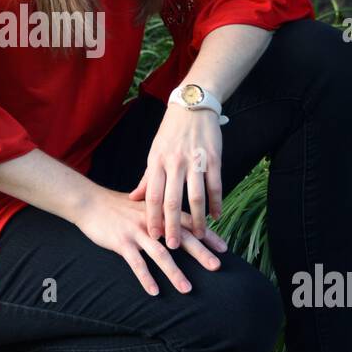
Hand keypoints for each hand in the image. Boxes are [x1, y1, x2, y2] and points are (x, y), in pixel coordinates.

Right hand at [75, 186, 225, 296]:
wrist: (90, 202)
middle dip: (200, 253)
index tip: (224, 248)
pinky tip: (154, 292)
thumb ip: (162, 216)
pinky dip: (145, 278)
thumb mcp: (144, 206)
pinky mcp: (121, 242)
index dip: (207, 236)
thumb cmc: (119, 207)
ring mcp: (137, 232)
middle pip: (181, 238)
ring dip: (175, 273)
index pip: (190, 224)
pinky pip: (136, 263)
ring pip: (160, 254)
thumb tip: (181, 226)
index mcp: (160, 213)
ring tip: (187, 289)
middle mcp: (152, 222)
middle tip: (217, 267)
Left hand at [128, 104, 223, 249]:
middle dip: (172, 226)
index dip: (152, 218)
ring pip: (195, 196)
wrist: (192, 106)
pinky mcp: (213, 158)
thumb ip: (147, 177)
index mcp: (157, 162)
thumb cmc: (171, 132)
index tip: (153, 237)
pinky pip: (215, 185)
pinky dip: (216, 203)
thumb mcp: (154, 153)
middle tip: (173, 246)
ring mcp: (194, 161)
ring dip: (197, 219)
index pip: (152, 196)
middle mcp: (174, 163)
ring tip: (198, 235)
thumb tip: (134, 197)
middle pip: (172, 201)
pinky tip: (216, 217)